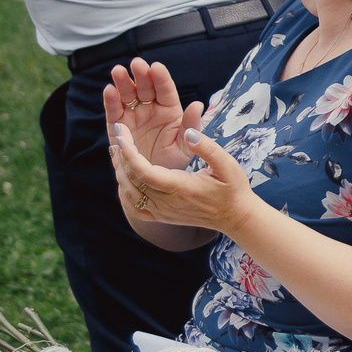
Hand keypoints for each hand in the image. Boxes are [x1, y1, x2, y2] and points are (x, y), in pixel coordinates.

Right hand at [101, 56, 207, 172]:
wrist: (154, 182)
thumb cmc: (174, 163)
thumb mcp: (186, 145)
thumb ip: (191, 125)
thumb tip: (198, 104)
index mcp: (170, 110)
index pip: (165, 90)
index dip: (161, 78)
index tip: (157, 67)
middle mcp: (150, 109)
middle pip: (145, 88)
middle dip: (140, 75)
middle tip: (136, 64)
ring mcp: (133, 116)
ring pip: (127, 96)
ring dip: (122, 83)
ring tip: (118, 71)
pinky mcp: (117, 127)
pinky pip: (113, 112)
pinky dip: (110, 101)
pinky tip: (109, 90)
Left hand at [110, 117, 255, 235]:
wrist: (235, 216)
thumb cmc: (233, 188)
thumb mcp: (227, 164)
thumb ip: (207, 148)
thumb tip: (188, 134)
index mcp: (181, 188)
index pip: (145, 172)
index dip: (130, 154)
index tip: (122, 134)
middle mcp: (168, 203)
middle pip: (133, 181)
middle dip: (121, 157)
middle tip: (118, 134)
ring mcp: (163, 212)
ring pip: (131, 193)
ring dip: (120, 171)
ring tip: (117, 150)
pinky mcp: (162, 217)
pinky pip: (135, 209)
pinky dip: (124, 193)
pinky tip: (123, 179)